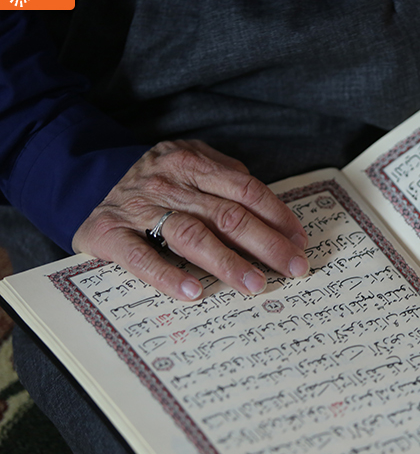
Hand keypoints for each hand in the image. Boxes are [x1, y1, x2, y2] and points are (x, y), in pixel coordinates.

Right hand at [73, 140, 309, 300]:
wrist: (85, 178)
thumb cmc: (155, 180)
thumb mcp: (190, 161)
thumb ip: (226, 177)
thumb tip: (271, 210)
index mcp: (193, 164)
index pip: (246, 190)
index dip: (277, 216)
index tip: (300, 241)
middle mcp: (169, 184)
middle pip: (227, 215)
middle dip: (267, 244)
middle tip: (294, 268)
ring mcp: (139, 208)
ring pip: (191, 235)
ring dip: (228, 262)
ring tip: (255, 284)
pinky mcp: (109, 233)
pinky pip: (141, 258)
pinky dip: (168, 276)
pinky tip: (194, 292)